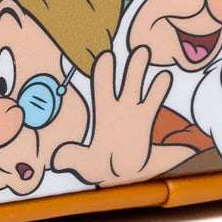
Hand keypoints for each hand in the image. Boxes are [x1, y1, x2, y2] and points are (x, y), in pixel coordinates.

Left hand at [52, 48, 170, 187]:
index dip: (104, 73)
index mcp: (103, 112)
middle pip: (127, 82)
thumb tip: (56, 160)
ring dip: (143, 72)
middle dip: (133, 67)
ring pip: (139, 87)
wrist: (119, 171)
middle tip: (139, 50)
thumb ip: (73, 158)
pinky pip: (153, 103)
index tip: (106, 56)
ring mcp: (133, 111)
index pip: (103, 87)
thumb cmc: (100, 162)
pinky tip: (164, 76)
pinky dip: (159, 90)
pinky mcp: (146, 120)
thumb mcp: (86, 163)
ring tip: (146, 52)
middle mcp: (119, 106)